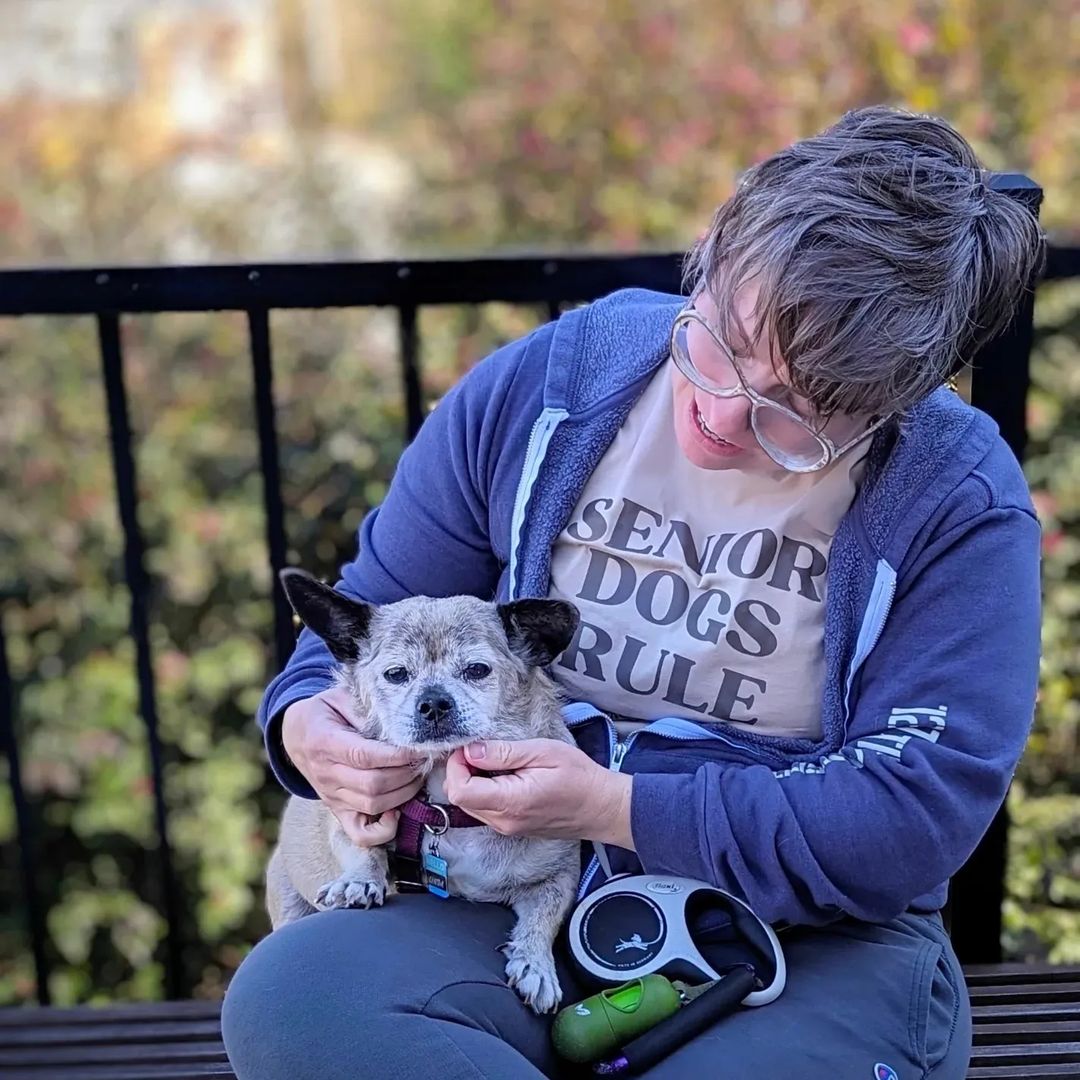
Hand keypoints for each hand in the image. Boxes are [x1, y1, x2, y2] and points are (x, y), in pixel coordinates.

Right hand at [281, 687, 424, 846]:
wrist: (295, 733)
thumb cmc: (324, 712)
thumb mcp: (341, 697)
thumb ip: (367, 710)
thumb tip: (399, 725)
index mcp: (325, 742)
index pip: (364, 755)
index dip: (396, 755)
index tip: (418, 747)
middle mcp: (326, 773)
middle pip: (373, 784)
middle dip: (406, 773)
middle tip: (423, 759)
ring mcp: (331, 795)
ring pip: (372, 805)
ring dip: (403, 793)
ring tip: (417, 775)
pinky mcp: (337, 810)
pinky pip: (359, 832)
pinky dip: (382, 830)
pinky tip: (397, 810)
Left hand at [444, 738, 633, 848]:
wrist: (603, 807)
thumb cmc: (579, 776)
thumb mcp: (542, 752)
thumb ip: (503, 753)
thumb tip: (470, 750)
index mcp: (510, 802)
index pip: (460, 790)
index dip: (456, 766)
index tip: (469, 747)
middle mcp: (504, 821)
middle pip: (460, 799)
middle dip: (460, 772)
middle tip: (479, 749)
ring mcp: (508, 828)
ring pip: (470, 806)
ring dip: (472, 781)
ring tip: (493, 760)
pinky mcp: (513, 828)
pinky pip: (485, 811)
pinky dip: (484, 791)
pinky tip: (503, 775)